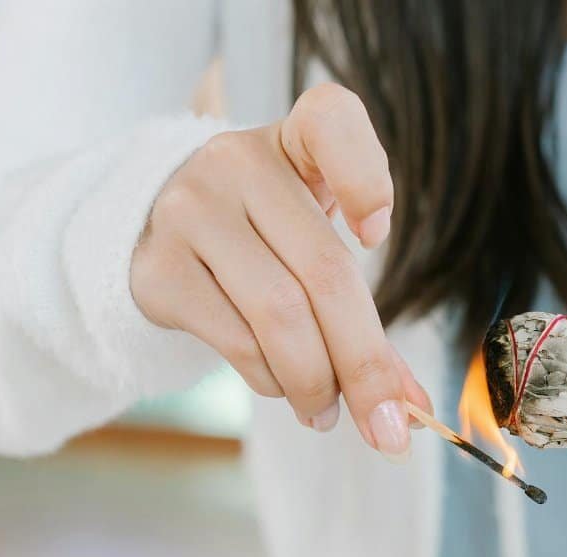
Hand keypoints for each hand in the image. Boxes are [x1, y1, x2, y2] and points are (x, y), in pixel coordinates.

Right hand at [131, 83, 430, 457]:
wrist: (158, 229)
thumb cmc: (269, 235)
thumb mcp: (317, 243)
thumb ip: (364, 312)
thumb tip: (409, 404)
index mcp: (295, 138)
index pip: (332, 120)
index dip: (366, 176)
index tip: (378, 234)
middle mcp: (237, 162)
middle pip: (324, 272)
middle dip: (366, 363)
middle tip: (391, 425)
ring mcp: (189, 211)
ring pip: (279, 316)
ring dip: (317, 382)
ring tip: (330, 412)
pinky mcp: (157, 267)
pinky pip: (235, 339)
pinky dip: (273, 379)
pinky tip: (286, 389)